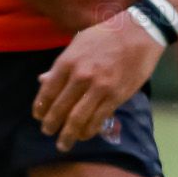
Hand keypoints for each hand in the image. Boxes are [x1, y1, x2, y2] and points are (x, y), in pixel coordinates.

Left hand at [34, 10, 164, 149]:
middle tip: (47, 132)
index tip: (38, 116)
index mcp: (68, 61)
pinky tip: (84, 134)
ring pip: (77, 119)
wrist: (139, 33)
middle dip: (51, 124)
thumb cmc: (106, 35)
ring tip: (63, 143)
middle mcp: (81, 76)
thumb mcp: (78, 43)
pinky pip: (98, 119)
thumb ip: (60, 65)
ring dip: (68, 135)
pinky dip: (88, 130)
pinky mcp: (116, 96)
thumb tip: (42, 80)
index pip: (48, 91)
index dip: (40, 107)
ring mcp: (99, 88)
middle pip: (60, 108)